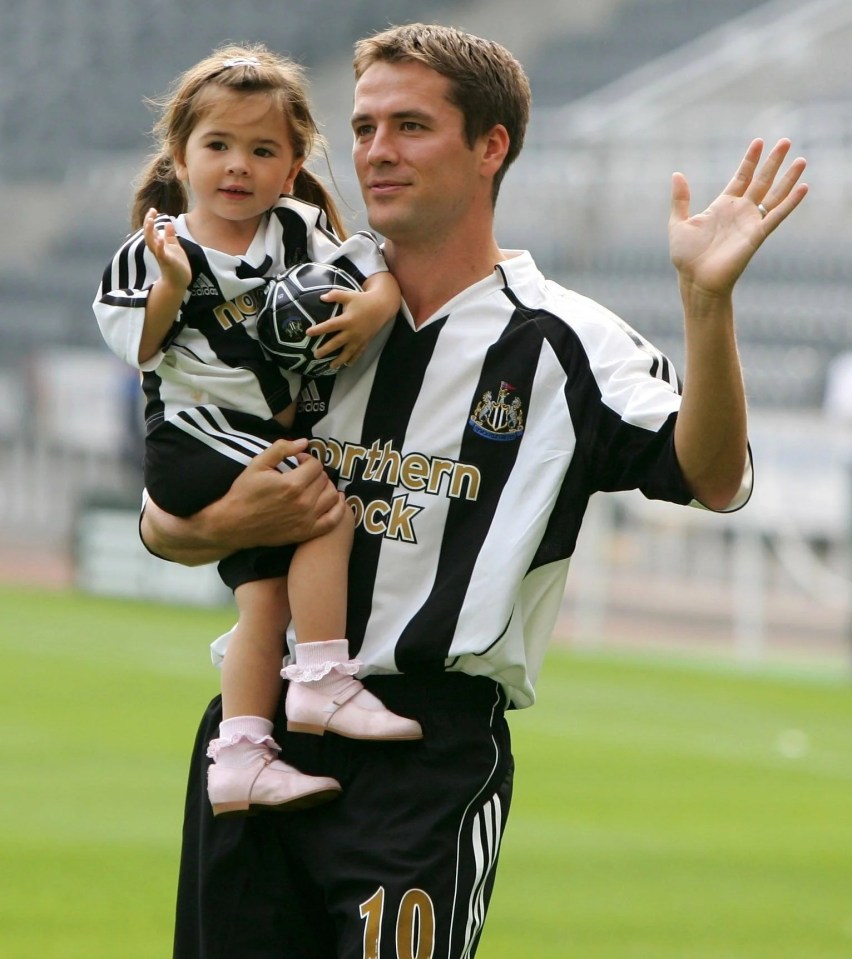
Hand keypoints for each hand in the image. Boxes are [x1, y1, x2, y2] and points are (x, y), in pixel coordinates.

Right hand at [143, 207, 190, 290]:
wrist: (178, 282)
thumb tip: (168, 223)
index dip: (151, 219)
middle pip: (148, 234)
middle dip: (148, 223)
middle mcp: (157, 249)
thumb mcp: (174, 247)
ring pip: (151, 243)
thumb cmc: (176, 265)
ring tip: (150, 221)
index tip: (153, 209)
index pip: (152, 230)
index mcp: (159, 245)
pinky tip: (160, 239)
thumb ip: (170, 236)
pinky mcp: (167, 262)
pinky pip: (161, 254)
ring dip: (150, 232)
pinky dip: (160, 247)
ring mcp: (161, 256)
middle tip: (151, 211)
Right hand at [204, 439, 347, 548]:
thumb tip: (304, 442)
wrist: (233, 524)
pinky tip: (335, 500)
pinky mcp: (306, 533)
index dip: (307, 459)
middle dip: (316, 473)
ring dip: (327, 487)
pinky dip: (339, 508)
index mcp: (292, 484)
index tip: (298, 461)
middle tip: (304, 474)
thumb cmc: (244, 493)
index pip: (315, 465)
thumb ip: (281, 449)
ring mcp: (307, 520)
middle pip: (324, 480)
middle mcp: (303, 503)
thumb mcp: (258, 464)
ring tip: (316, 485)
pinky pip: (333, 520)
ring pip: (332, 497)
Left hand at [308, 272, 399, 368]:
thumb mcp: (349, 295)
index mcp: (347, 320)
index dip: (318, 329)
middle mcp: (352, 331)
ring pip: (348, 352)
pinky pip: (358, 353)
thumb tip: (321, 297)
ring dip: (339, 360)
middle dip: (326, 350)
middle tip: (315, 355)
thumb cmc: (363, 300)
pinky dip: (353, 359)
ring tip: (331, 366)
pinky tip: (347, 365)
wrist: (382, 307)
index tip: (308, 333)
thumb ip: (335, 295)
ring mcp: (359, 338)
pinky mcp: (365, 341)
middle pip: (337, 343)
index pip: (329, 326)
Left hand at [669, 139, 807, 299]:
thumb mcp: (678, 223)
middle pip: (761, 181)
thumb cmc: (686, 257)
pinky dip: (790, 203)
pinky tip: (803, 188)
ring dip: (788, 178)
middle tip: (786, 141)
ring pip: (774, 195)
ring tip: (801, 160)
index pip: (741, 177)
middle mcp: (739, 211)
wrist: (695, 281)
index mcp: (722, 206)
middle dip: (773, 161)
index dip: (750, 160)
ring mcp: (750, 222)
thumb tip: (677, 174)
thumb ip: (680, 199)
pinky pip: (776, 216)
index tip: (759, 142)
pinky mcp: (756, 235)